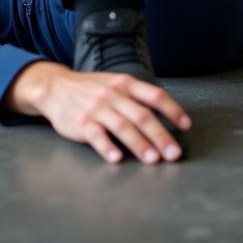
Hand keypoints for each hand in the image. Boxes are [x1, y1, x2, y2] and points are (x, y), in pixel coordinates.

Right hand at [4, 62, 191, 164]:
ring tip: (152, 159)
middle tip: (173, 153)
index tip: (185, 126)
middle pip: (141, 115)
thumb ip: (136, 96)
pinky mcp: (82, 122)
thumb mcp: (115, 83)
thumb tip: (165, 115)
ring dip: (139, 144)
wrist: (56, 87)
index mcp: (125, 84)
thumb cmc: (91, 89)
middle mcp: (113, 94)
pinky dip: (107, 147)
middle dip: (160, 135)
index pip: (154, 95)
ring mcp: (97, 108)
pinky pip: (96, 135)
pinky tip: (117, 158)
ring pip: (122, 126)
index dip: (172, 110)